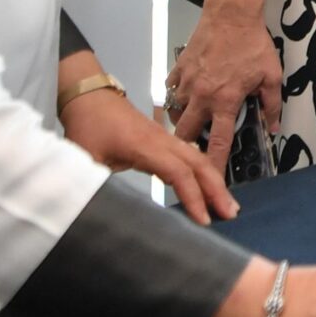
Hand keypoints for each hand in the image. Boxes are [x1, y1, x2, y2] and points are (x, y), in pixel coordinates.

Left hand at [61, 89, 237, 223]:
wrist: (89, 96)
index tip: (203, 220)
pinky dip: (204, 173)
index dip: (194, 197)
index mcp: (143, 146)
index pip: (178, 173)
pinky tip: (209, 187)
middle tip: (231, 213)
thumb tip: (101, 211)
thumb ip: (94, 184)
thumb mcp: (84, 157)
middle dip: (217, 189)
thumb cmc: (87, 126)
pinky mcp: (164, 140)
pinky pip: (191, 156)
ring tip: (228, 205)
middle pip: (199, 164)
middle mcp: (161, 141)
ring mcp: (165, 138)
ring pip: (199, 159)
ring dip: (215, 181)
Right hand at [168, 0, 282, 168]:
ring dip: (181, 121)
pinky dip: (175, 97)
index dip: (213, 165)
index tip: (210, 180)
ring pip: (175, 112)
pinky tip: (184, 98)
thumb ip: (272, 105)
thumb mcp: (272, 76)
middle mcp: (201, 96)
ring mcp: (186, 82)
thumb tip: (274, 126)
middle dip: (185, 147)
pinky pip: (170, 90)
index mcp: (225, 101)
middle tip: (192, 153)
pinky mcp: (178, 69)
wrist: (231, 14)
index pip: (217, 142)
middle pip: (185, 133)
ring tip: (189, 125)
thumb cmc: (252, 43)